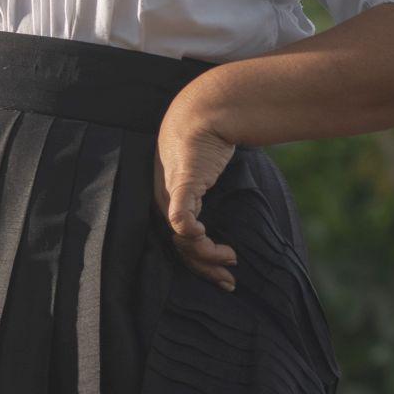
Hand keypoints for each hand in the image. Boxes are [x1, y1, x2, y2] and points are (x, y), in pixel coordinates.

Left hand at [154, 83, 238, 287]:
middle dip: (204, 268)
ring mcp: (169, 194)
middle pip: (179, 248)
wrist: (205, 112)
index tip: (223, 274)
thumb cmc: (204, 143)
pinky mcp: (181, 185)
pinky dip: (189, 231)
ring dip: (206, 253)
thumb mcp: (203, 176)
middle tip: (227, 281)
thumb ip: (205, 199)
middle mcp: (162, 202)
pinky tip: (203, 236)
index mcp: (166, 202)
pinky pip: (179, 217)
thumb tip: (221, 220)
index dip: (198, 263)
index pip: (177, 244)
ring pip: (181, 239)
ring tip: (230, 258)